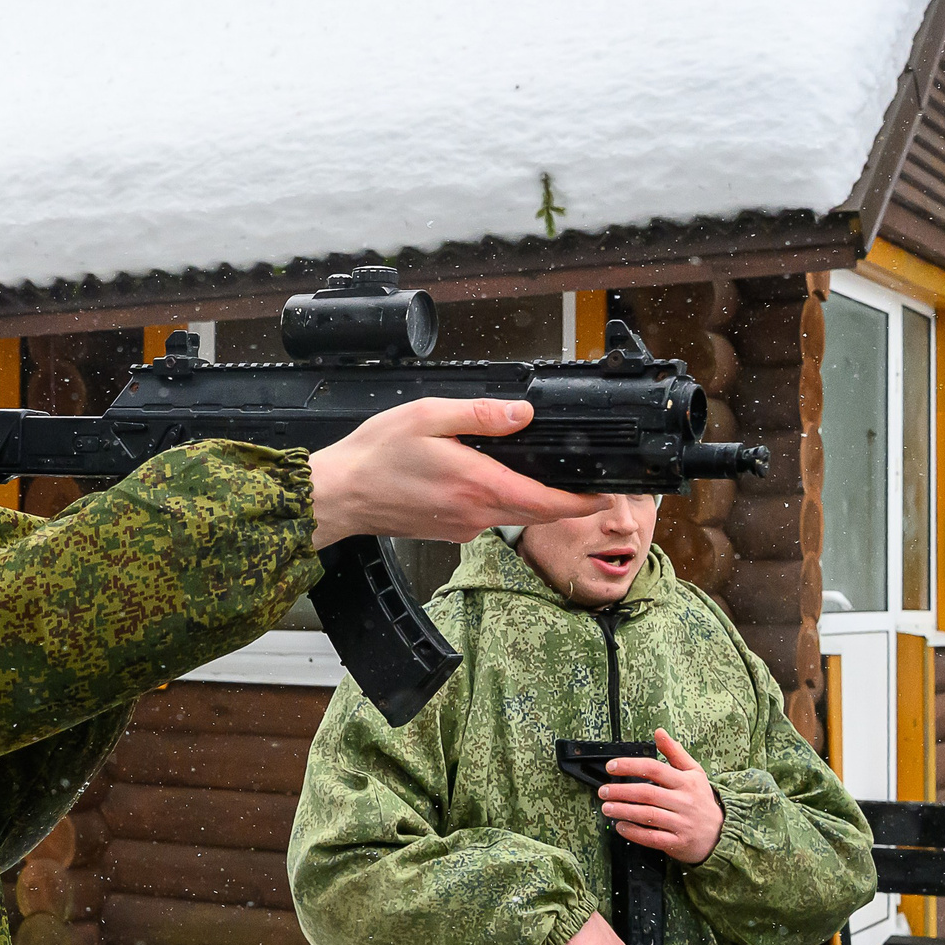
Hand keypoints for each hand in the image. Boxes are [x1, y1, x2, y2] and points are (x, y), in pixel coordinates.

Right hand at [308, 398, 606, 549]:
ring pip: (512, 515)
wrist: (340, 494)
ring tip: (535, 473)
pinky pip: (486, 516)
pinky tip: (484, 478)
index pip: (546, 503)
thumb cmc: (376, 456)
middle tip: (585, 484)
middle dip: (565, 502)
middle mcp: (474, 513)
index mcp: (477, 485)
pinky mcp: (448, 530)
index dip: (581, 502)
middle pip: (536, 513)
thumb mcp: (428, 416)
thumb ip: (480, 415)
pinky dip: (499, 500)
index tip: (604, 496)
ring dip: (531, 499)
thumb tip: (522, 414)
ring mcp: (462, 526)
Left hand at [599, 729, 723, 863]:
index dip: (630, 766)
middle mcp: (684, 801)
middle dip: (621, 791)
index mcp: (686, 782)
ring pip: (648, 815)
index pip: (654, 768)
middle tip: (604, 791)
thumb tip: (659, 732)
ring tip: (607, 808)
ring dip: (624, 811)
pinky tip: (621, 826)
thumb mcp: (694, 773)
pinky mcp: (678, 842)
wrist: (722, 833)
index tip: (612, 767)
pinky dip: (634, 832)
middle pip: (647, 793)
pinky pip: (653, 837)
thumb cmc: (702, 800)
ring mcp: (681, 823)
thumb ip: (675, 753)